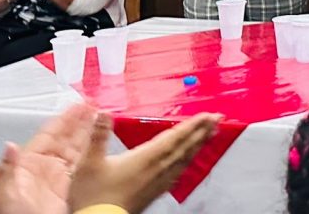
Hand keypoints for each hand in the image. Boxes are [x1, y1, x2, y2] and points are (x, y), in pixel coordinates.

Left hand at [0, 103, 96, 213]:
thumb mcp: (5, 196)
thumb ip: (7, 170)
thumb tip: (10, 147)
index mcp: (28, 164)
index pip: (49, 134)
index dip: (64, 118)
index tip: (77, 105)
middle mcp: (45, 167)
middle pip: (65, 137)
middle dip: (79, 120)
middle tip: (93, 105)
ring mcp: (59, 176)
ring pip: (76, 147)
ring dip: (88, 131)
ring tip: (100, 115)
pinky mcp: (71, 186)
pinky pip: (84, 163)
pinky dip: (93, 149)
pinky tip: (100, 139)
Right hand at [68, 112, 220, 213]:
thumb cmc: (93, 196)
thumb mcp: (89, 163)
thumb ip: (97, 136)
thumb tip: (101, 111)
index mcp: (146, 158)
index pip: (175, 138)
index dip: (193, 125)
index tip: (209, 115)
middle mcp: (157, 169)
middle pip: (185, 146)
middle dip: (202, 131)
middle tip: (219, 119)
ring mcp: (158, 182)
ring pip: (184, 159)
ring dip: (198, 144)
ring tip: (211, 134)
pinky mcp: (154, 193)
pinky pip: (178, 172)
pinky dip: (187, 161)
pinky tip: (188, 161)